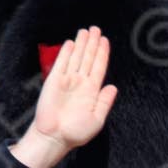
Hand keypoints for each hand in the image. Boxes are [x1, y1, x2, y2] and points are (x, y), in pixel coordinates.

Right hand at [11, 26, 117, 167]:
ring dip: (81, 44)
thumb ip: (105, 103)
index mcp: (92, 92)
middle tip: (96, 29)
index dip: (102, 53)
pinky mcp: (54, 81)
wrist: (55, 137)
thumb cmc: (75, 133)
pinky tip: (71, 43)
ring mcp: (67, 81)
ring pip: (76, 58)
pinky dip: (66, 53)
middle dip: (92, 43)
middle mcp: (80, 83)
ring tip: (86, 31)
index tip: (105, 41)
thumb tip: (113, 87)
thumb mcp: (97, 120)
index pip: (99, 67)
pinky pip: (61, 63)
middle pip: (88, 58)